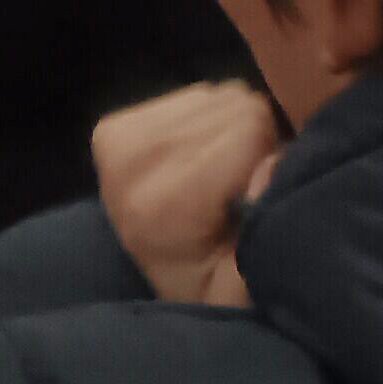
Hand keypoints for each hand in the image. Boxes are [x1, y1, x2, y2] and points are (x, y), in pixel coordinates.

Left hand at [93, 81, 279, 308]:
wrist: (161, 283)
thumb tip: (270, 166)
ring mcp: (117, 137)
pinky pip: (194, 95)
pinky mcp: (112, 125)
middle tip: (238, 190)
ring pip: (218, 95)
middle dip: (251, 144)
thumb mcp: (250, 284)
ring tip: (216, 178)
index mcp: (165, 204)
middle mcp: (132, 159)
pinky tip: (196, 161)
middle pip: (235, 106)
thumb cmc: (217, 288)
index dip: (269, 159)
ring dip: (229, 131)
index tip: (255, 198)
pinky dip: (207, 123)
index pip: (248, 129)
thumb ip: (267, 231)